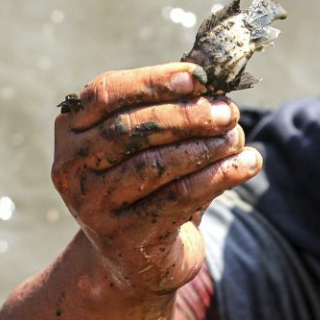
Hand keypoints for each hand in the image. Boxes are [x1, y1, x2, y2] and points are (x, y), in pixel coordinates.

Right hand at [51, 62, 260, 296]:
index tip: (199, 77)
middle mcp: (72, 167)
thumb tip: (212, 64)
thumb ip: (173, 102)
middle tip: (229, 111)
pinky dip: (219, 177)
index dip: (153, 81)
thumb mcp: (151, 139)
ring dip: (205, 147)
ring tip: (237, 137)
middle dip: (187, 116)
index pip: (106, 93)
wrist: (134, 255)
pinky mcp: (126, 238)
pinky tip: (247, 164)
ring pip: (154, 165)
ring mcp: (93, 207)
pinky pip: (179, 198)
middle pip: (130, 129)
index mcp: (72, 130)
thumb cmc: (147, 180)